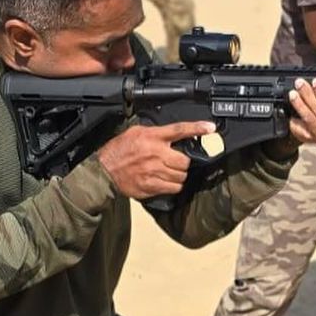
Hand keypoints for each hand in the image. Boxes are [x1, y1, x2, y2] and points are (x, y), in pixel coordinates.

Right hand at [98, 120, 216, 198]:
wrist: (104, 171)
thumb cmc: (118, 151)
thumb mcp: (135, 132)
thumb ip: (155, 132)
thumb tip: (171, 134)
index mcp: (152, 137)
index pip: (179, 130)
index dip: (197, 128)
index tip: (210, 128)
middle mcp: (155, 154)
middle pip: (185, 160)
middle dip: (184, 162)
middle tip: (176, 161)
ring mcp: (154, 172)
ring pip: (182, 176)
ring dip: (179, 175)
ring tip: (169, 172)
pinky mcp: (152, 186)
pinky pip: (174, 188)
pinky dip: (173, 186)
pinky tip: (166, 181)